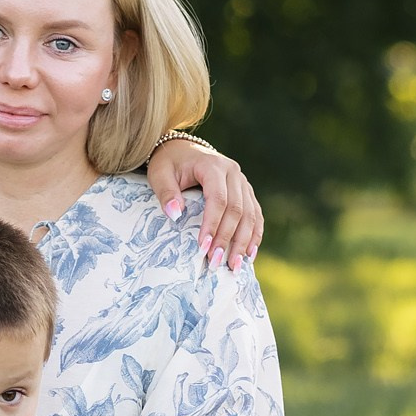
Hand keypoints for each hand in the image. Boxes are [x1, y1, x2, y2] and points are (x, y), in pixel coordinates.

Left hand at [144, 138, 262, 270]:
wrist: (183, 149)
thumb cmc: (169, 163)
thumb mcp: (160, 174)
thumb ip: (166, 193)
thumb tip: (175, 215)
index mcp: (213, 166)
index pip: (218, 199)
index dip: (212, 225)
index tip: (202, 248)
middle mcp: (233, 172)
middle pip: (237, 210)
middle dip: (227, 239)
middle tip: (215, 262)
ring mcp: (242, 182)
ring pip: (250, 214)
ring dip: (243, 242)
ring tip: (235, 266)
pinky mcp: (246, 192)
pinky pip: (255, 214)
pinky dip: (254, 234)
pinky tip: (249, 254)